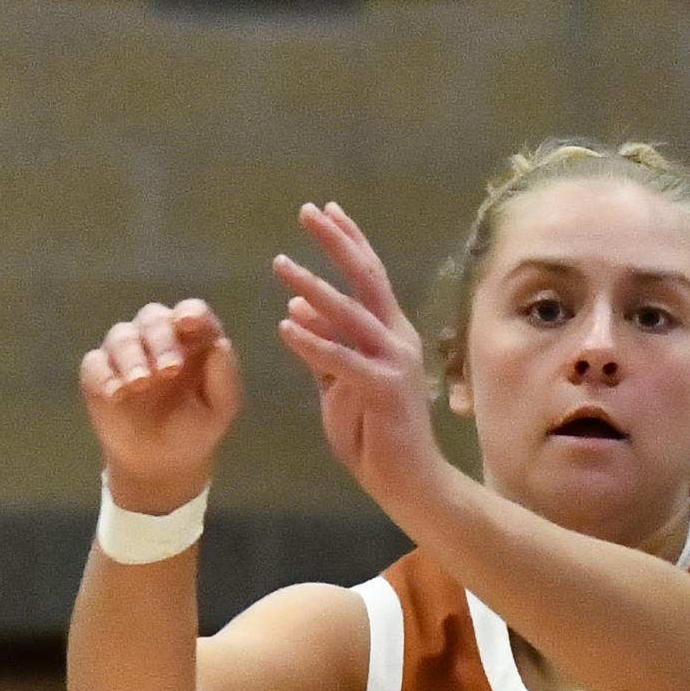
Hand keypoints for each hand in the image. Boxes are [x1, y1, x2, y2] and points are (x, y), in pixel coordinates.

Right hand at [80, 299, 241, 516]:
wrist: (161, 465)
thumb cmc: (194, 428)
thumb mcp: (220, 408)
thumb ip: (224, 376)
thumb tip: (220, 345)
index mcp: (191, 340)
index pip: (191, 312)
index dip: (190, 313)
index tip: (188, 323)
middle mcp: (156, 338)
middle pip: (153, 318)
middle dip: (160, 339)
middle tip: (169, 369)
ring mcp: (126, 354)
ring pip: (122, 335)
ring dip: (131, 355)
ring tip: (140, 383)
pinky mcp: (99, 374)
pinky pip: (95, 363)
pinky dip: (104, 375)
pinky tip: (115, 394)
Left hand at [272, 202, 448, 513]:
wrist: (408, 480)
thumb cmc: (375, 434)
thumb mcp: (338, 382)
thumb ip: (322, 345)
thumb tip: (297, 304)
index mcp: (390, 333)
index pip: (369, 276)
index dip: (348, 241)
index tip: (324, 210)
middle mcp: (398, 339)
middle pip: (367, 279)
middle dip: (336, 242)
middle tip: (307, 212)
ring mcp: (394, 363)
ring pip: (352, 314)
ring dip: (314, 287)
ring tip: (281, 264)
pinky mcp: (384, 391)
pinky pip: (342, 361)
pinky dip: (313, 342)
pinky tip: (286, 325)